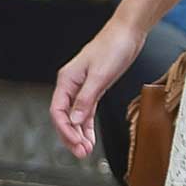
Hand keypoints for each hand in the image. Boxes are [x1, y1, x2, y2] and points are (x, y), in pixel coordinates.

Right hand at [50, 17, 143, 159]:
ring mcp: (82, 88)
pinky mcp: (93, 89)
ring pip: (75, 117)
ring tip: (86, 150)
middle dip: (70, 136)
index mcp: (67, 80)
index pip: (58, 111)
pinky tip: (90, 138)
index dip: (64, 129)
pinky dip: (86, 126)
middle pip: (64, 117)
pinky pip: (85, 112)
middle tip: (81, 153)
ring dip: (79, 134)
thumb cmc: (113, 48)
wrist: (127, 33)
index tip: (75, 143)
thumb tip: (73, 121)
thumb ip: (85, 99)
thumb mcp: (100, 75)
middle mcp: (71, 85)